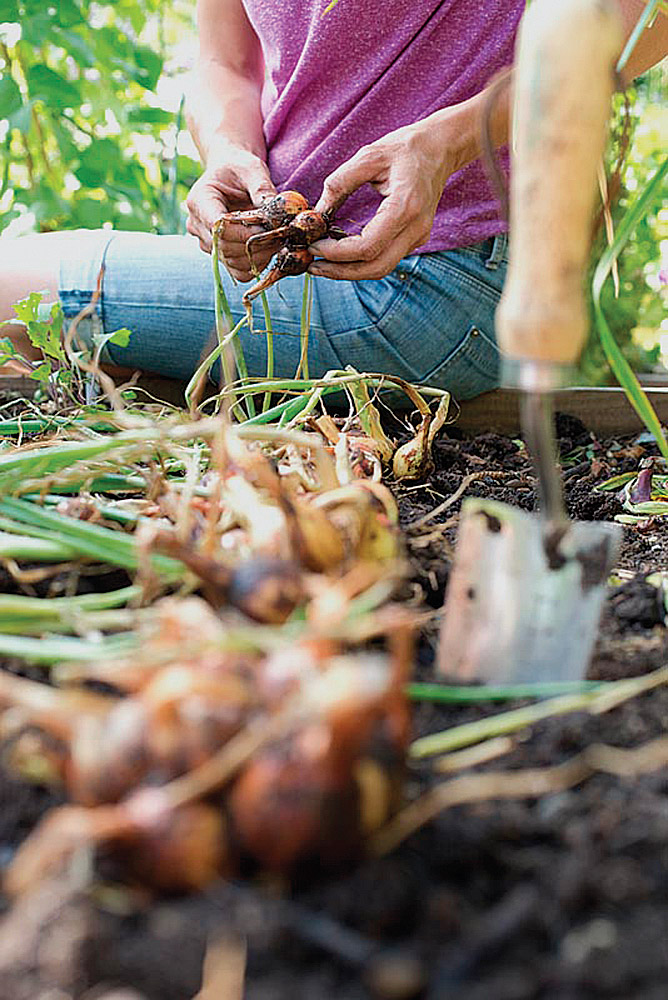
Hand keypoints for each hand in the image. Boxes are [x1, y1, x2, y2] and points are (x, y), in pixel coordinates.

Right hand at [186, 142, 276, 280]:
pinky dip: (256, 265)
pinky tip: (270, 250)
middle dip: (258, 245)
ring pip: (233, 263)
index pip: (218, 227)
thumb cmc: (240, 169)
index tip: (272, 227)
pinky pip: (238, 271)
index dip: (246, 232)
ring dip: (260, 257)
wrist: (231, 176)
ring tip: (279, 241)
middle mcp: (197, 225)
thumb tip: (278, 211)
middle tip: (283, 236)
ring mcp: (205, 242)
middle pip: (225, 248)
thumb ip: (263, 188)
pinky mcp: (218, 255)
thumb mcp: (252, 169)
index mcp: (199, 201)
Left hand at [309, 115, 469, 280]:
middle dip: (340, 271)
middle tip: (313, 265)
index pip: (367, 247)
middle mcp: (415, 228)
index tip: (314, 245)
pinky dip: (361, 261)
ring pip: (381, 268)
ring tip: (322, 263)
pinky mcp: (415, 238)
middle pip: (375, 267)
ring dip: (349, 271)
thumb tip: (316, 213)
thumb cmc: (405, 148)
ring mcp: (418, 236)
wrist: (440, 148)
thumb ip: (339, 183)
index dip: (337, 253)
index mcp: (405, 207)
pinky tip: (341, 253)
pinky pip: (386, 258)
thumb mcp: (368, 156)